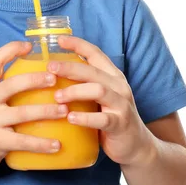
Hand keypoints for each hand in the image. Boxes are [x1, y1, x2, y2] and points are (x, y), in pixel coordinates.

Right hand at [0, 41, 66, 177]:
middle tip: (55, 79)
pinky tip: (57, 145)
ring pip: (22, 113)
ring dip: (46, 111)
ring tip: (65, 111)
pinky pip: (22, 141)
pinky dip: (41, 144)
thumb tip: (34, 80)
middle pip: (12, 84)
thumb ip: (2, 91)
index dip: (11, 49)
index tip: (29, 45)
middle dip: (35, 79)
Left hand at [48, 36, 153, 166]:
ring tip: (57, 97)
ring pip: (98, 90)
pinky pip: (103, 119)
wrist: (136, 145)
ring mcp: (122, 104)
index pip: (95, 53)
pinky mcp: (121, 124)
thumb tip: (51, 73)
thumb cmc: (110, 117)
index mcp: (112, 76)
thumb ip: (83, 84)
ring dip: (75, 91)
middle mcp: (119, 86)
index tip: (58, 39)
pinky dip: (85, 118)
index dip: (77, 44)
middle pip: (93, 70)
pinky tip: (70, 118)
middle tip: (49, 68)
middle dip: (70, 67)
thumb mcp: (99, 97)